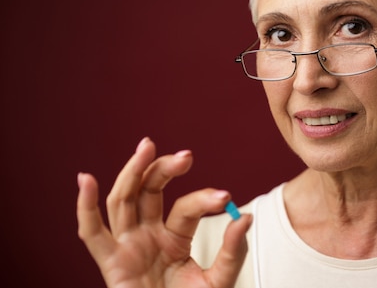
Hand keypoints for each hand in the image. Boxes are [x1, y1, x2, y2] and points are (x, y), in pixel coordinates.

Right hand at [76, 137, 251, 287]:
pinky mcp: (111, 264)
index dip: (203, 200)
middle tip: (186, 156)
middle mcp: (148, 235)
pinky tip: (86, 180)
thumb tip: (246, 217)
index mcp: (174, 237)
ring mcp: (128, 246)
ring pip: (123, 201)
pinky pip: (92, 234)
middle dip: (163, 169)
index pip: (186, 208)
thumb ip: (231, 252)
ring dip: (132, 172)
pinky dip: (85, 207)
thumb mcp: (219, 281)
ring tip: (147, 147)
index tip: (225, 197)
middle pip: (149, 192)